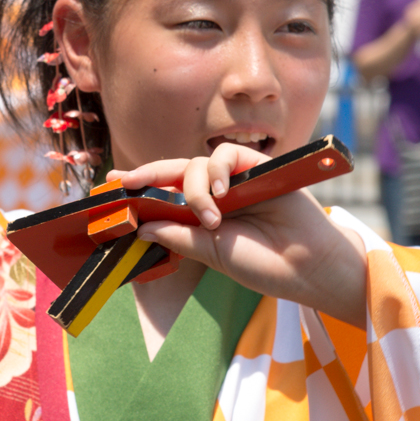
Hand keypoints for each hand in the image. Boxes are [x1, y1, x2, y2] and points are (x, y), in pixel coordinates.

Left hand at [114, 144, 367, 327]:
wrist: (306, 267)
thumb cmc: (262, 263)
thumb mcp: (211, 252)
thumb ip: (178, 235)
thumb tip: (139, 225)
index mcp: (203, 213)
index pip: (166, 193)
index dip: (140, 187)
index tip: (112, 186)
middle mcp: (217, 192)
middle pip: (175, 172)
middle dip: (148, 174)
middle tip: (125, 180)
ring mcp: (236, 178)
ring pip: (199, 163)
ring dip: (194, 187)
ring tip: (209, 216)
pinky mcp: (257, 164)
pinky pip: (227, 153)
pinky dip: (217, 170)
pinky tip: (221, 194)